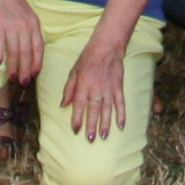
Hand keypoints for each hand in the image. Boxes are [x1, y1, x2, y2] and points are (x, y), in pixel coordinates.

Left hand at [62, 16, 137, 142]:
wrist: (107, 46)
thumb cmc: (88, 57)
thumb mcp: (74, 71)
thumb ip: (69, 89)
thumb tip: (63, 105)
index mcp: (83, 84)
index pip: (79, 104)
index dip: (77, 118)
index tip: (76, 130)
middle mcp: (96, 88)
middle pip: (93, 110)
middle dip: (92, 125)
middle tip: (90, 139)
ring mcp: (108, 88)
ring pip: (107, 109)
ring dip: (106, 123)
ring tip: (104, 136)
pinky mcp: (118, 87)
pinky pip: (120, 103)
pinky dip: (121, 114)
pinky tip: (121, 125)